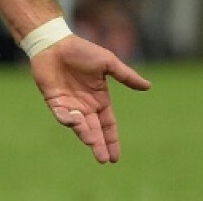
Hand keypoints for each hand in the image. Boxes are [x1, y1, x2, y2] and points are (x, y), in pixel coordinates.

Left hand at [30, 35, 150, 163]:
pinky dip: (66, 119)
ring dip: (84, 134)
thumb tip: (148, 86)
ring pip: (78, 125)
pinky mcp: (53, 100)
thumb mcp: (108, 63)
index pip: (108, 124)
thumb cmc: (82, 50)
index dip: (112, 140)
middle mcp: (85, 105)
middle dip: (99, 145)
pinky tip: (73, 120)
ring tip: (91, 142)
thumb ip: (126, 76)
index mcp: (99, 99)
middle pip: (94, 130)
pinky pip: (60, 114)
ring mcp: (69, 104)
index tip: (115, 157)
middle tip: (104, 159)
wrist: (55, 42)